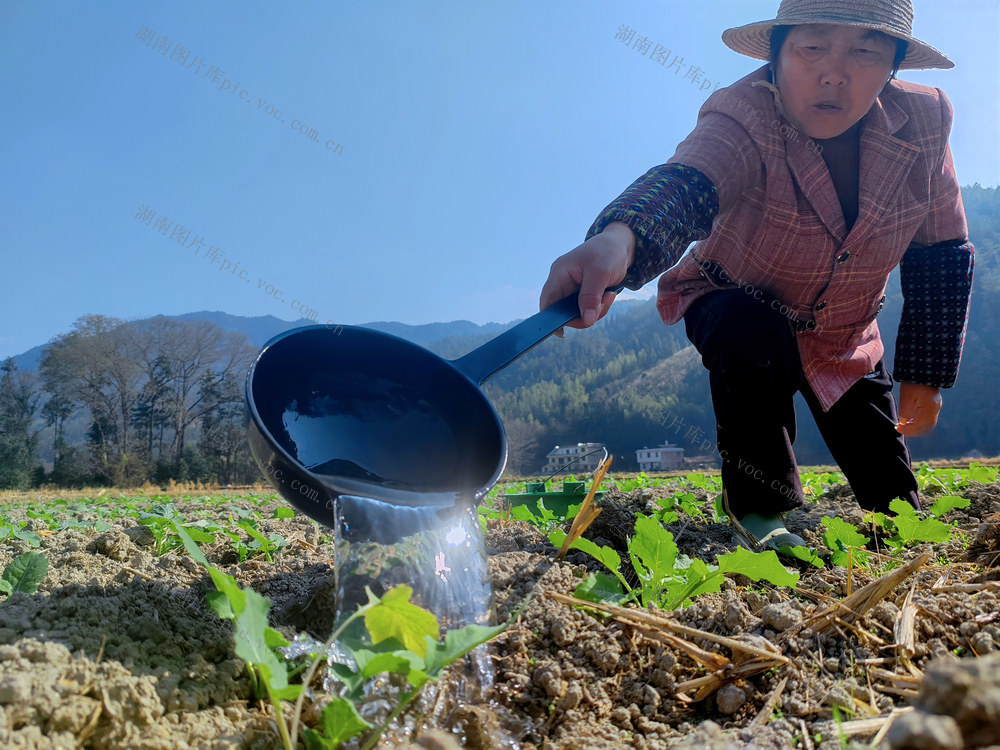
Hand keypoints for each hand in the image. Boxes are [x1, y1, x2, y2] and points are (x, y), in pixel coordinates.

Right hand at [539, 222, 634, 336]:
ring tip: (609, 296)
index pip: (547, 300)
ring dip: (594, 311)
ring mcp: (572, 288)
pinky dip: (597, 308)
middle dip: (583, 315)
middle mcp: (562, 282)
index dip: (550, 318)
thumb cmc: (608, 252)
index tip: (562, 333)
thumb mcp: (601, 273)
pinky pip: (585, 308)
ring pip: (576, 312)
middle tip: (603, 306)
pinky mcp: (582, 293)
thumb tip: (587, 320)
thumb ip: (591, 296)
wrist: (620, 245)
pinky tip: (608, 295)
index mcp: (560, 273)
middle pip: (563, 311)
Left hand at [896, 382, 942, 436]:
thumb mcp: (906, 398)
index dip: (908, 429)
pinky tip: (911, 420)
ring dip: (917, 427)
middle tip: (901, 428)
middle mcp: (935, 409)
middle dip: (913, 430)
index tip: (898, 428)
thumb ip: (905, 412)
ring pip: (929, 424)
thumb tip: (904, 423)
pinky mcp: (935, 404)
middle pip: (926, 427)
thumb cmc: (913, 383)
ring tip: (905, 425)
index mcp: (929, 407)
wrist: (923, 371)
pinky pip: (930, 419)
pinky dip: (921, 422)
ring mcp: (937, 407)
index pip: (919, 425)